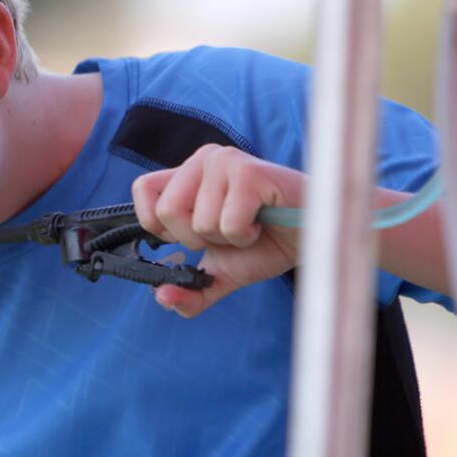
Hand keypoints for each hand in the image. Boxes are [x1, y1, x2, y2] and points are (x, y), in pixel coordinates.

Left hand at [131, 145, 303, 317]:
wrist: (314, 237)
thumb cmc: (268, 243)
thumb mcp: (221, 274)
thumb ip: (190, 290)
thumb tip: (162, 297)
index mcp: (188, 174)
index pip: (143, 190)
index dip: (159, 225)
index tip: (191, 236)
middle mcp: (204, 160)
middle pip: (166, 211)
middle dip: (197, 238)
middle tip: (228, 231)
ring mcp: (225, 162)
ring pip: (197, 221)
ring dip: (226, 238)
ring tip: (249, 224)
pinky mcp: (249, 172)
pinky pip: (227, 222)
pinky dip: (245, 235)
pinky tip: (262, 222)